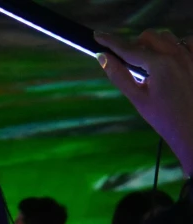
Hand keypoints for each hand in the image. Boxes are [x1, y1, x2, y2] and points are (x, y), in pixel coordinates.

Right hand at [95, 30, 192, 172]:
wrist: (190, 129)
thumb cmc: (165, 119)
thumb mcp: (138, 99)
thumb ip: (120, 76)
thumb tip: (102, 58)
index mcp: (160, 64)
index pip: (129, 48)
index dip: (111, 42)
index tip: (98, 37)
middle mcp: (177, 54)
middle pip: (148, 37)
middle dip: (135, 45)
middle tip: (128, 62)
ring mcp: (189, 55)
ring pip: (166, 37)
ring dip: (154, 45)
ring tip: (149, 65)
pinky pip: (186, 42)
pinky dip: (175, 46)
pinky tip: (170, 61)